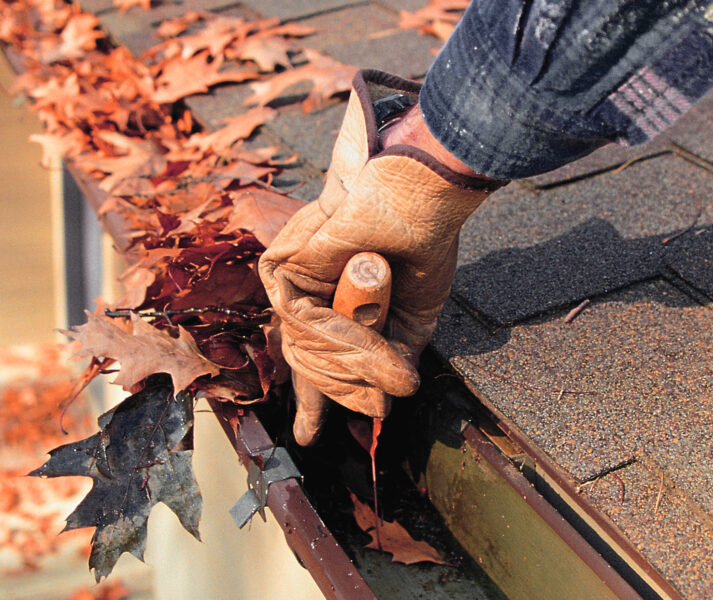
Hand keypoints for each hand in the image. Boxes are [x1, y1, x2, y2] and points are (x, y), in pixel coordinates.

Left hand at [259, 70, 501, 444]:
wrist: (412, 199)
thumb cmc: (420, 246)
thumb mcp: (416, 316)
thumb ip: (394, 356)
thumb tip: (387, 404)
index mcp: (342, 311)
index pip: (317, 361)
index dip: (315, 400)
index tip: (307, 436)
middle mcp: (314, 301)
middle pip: (307, 365)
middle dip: (340, 391)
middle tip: (375, 405)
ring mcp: (296, 285)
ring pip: (307, 350)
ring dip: (356, 360)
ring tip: (392, 364)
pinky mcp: (282, 270)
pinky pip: (302, 323)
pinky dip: (341, 331)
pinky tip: (366, 319)